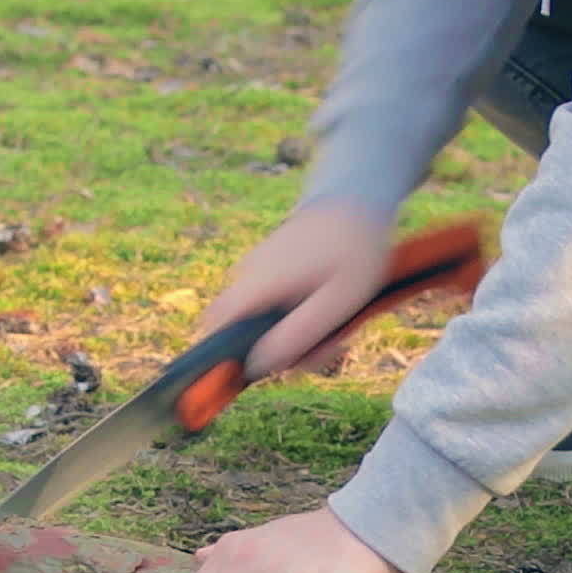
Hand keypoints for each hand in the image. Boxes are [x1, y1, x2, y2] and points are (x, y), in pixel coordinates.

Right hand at [199, 200, 394, 379]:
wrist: (359, 199)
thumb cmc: (352, 251)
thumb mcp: (334, 303)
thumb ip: (295, 337)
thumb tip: (256, 368)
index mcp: (254, 286)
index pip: (212, 328)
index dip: (222, 358)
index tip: (256, 373)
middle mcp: (247, 277)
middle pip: (243, 333)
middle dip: (282, 352)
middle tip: (328, 346)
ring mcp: (258, 271)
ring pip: (263, 321)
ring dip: (298, 335)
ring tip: (338, 325)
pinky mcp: (272, 269)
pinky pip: (275, 304)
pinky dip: (301, 315)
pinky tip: (331, 307)